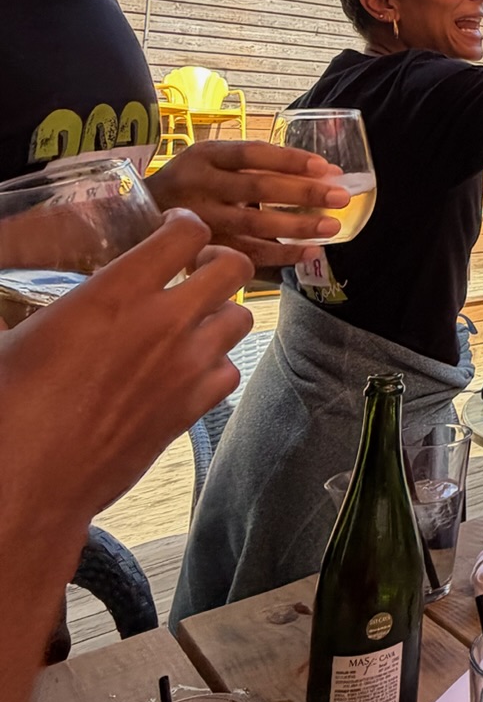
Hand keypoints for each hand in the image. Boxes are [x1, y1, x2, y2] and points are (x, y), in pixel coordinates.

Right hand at [1, 211, 252, 537]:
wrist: (31, 477)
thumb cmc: (11, 404)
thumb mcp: (24, 332)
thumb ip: (58, 303)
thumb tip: (52, 300)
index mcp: (117, 291)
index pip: (185, 231)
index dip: (184, 223)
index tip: (172, 230)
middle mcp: (163, 321)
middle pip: (232, 266)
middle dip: (218, 259)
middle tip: (195, 268)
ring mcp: (185, 366)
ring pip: (241, 316)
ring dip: (221, 310)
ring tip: (194, 317)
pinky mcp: (192, 408)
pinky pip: (229, 370)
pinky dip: (216, 363)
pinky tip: (189, 367)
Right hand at [149, 140, 349, 264]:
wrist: (133, 219)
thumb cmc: (190, 186)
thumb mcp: (209, 162)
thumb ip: (255, 164)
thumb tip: (326, 172)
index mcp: (203, 156)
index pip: (251, 152)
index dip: (289, 159)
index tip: (325, 167)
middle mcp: (198, 185)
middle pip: (256, 188)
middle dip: (303, 193)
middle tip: (341, 196)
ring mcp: (198, 221)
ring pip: (252, 225)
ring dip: (296, 227)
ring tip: (331, 226)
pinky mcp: (199, 251)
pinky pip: (245, 254)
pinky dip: (280, 254)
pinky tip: (309, 252)